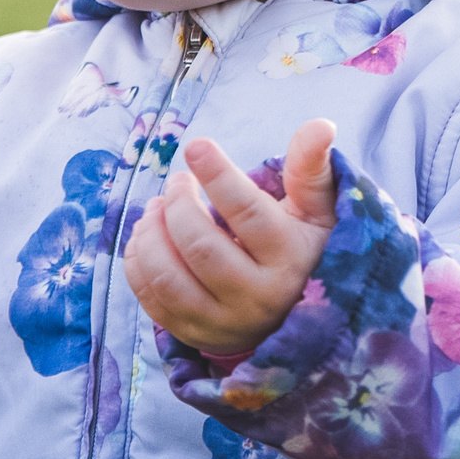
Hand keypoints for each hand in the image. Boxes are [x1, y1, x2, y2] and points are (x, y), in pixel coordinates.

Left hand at [123, 120, 339, 356]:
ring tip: (156, 207)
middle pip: (200, 246)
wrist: (289, 315)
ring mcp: (222, 322)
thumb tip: (321, 124)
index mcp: (290, 261)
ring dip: (151, 232)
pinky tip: (149, 235)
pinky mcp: (192, 334)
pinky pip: (149, 298)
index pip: (248, 214)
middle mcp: (257, 298)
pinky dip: (138, 259)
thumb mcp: (316, 211)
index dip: (218, 176)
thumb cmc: (299, 247)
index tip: (196, 146)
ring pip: (168, 276)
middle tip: (178, 182)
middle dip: (178, 204)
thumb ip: (311, 169)